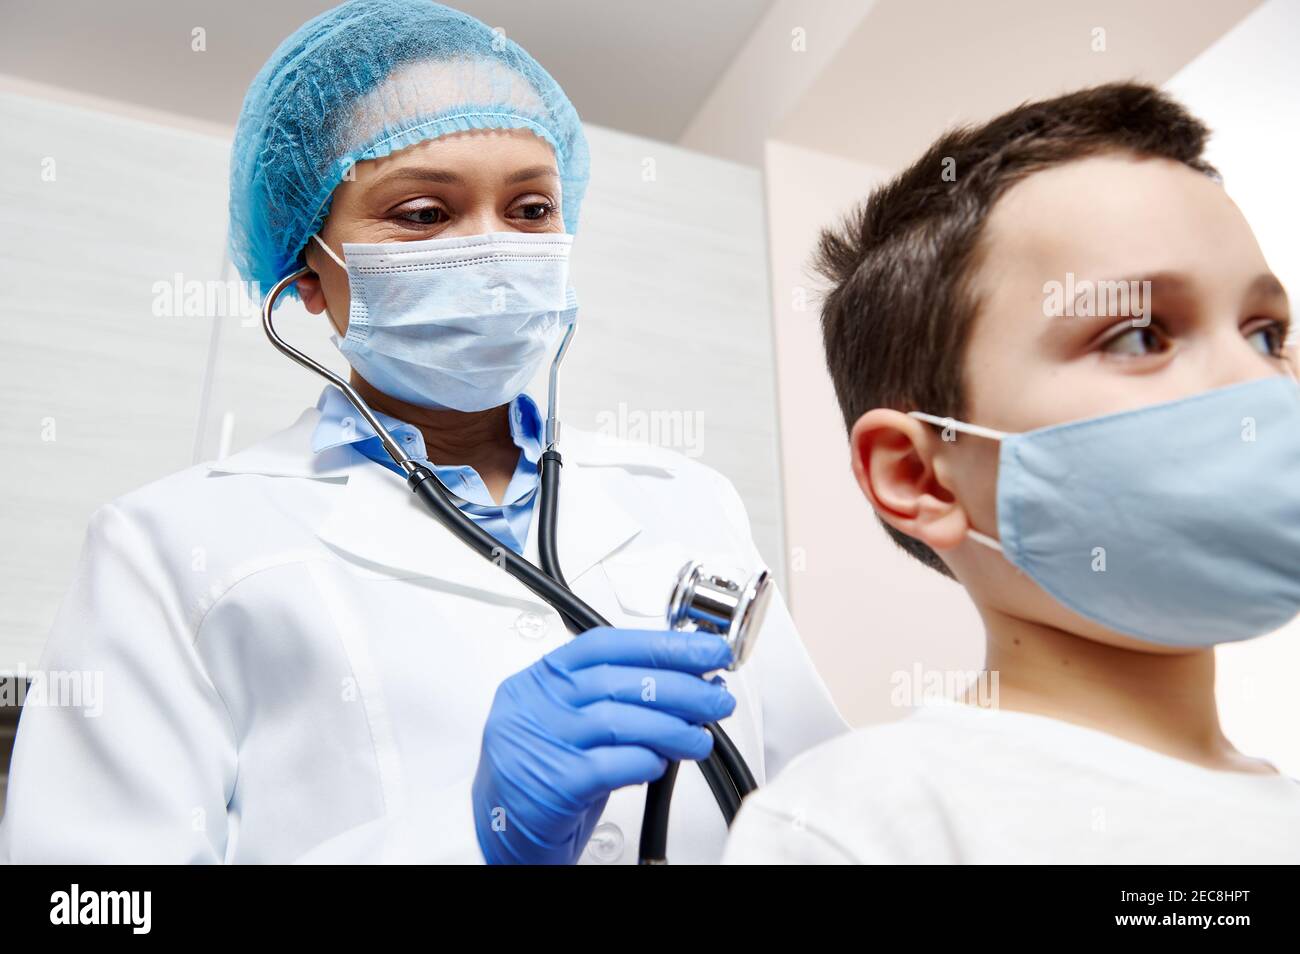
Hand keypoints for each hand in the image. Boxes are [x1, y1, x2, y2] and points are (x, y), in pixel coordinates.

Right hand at [471, 626, 734, 864]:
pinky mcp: (552, 783)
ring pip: (619, 719)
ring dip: (672, 728)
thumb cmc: (540, 777)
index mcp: (539, 680)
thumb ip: (616, 700)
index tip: (705, 650)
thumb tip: (688, 684)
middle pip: (619, 680)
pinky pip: (611, 765)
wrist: (497, 834)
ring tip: (698, 739)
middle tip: (717, 698)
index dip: (662, 644)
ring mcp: (539, 742)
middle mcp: (534, 704)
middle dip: (681, 687)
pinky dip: (644, 762)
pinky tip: (661, 765)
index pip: (606, 645)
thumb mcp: (571, 725)